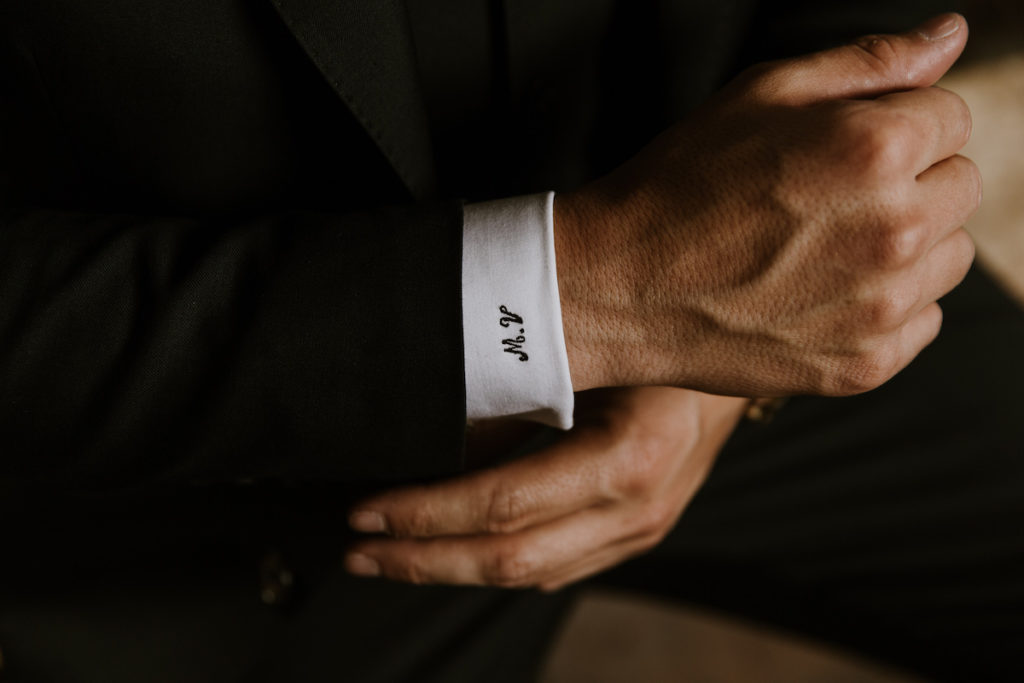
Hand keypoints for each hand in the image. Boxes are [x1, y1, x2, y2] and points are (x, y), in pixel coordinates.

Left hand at [344, 387, 745, 590]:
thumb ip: (515, 396)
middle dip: (422, 558)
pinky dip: (498, 566)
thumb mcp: (587, 353)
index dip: (425, 513)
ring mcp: (640, 532)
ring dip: (450, 568)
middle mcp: (637, 509)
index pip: (503, 504)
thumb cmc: (661, 342)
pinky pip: (556, 570)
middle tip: (358, 552)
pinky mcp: (636, 538)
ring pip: (528, 575)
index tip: (366, 511)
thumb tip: (434, 428)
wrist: (731, 364)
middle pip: (508, 559)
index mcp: (627, 457)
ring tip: (388, 557)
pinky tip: (454, 555)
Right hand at [556, 13, 978, 396]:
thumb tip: (950, 37)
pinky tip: (825, 293)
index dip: (900, 125)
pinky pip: (922, 322)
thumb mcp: (762, 94)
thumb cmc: (680, 185)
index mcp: (877, 148)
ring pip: (949, 258)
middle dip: (913, 182)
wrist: (619, 287)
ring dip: (908, 246)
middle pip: (961, 188)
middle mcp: (893, 230)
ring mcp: (881, 307)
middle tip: (833, 197)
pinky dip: (886, 308)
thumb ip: (869, 62)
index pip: (953, 119)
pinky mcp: (864, 364)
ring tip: (828, 247)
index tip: (850, 148)